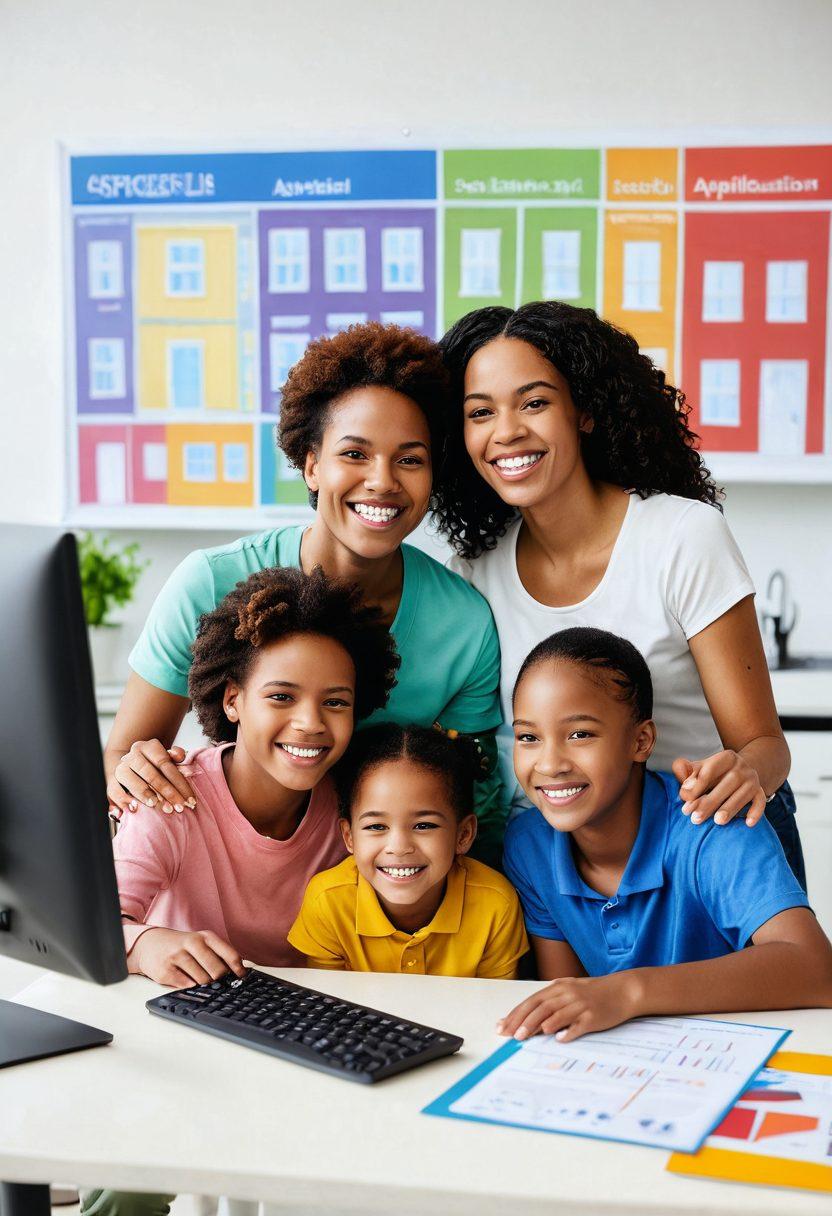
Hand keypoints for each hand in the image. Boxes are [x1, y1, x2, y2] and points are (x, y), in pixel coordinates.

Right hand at [108, 740, 196, 818]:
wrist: (132, 766)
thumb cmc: (156, 766)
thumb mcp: (168, 758)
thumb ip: (177, 755)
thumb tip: (179, 755)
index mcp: (149, 747)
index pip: (166, 764)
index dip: (179, 783)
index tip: (189, 800)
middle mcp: (133, 755)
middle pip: (151, 774)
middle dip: (166, 793)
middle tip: (177, 808)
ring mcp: (121, 767)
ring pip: (132, 781)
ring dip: (145, 795)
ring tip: (156, 806)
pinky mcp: (112, 780)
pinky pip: (115, 790)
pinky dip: (123, 800)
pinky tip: (134, 809)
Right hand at [132, 927, 245, 986]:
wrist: (149, 944)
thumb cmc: (181, 945)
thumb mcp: (201, 942)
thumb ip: (218, 954)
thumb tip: (238, 972)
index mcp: (206, 937)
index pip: (230, 954)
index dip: (238, 969)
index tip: (241, 978)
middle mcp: (192, 943)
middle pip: (217, 971)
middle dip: (219, 979)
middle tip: (215, 980)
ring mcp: (177, 956)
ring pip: (202, 980)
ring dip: (203, 984)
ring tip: (197, 977)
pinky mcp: (165, 970)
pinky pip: (185, 986)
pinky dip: (189, 986)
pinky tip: (185, 979)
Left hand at [496, 973, 640, 1042]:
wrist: (623, 991)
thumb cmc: (593, 994)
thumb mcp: (570, 993)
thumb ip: (551, 1004)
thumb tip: (530, 1023)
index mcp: (558, 987)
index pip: (531, 1001)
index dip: (516, 1014)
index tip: (502, 1027)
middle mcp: (567, 993)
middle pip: (540, 1007)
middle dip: (523, 1021)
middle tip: (511, 1035)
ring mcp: (580, 1004)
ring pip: (555, 1014)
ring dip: (538, 1026)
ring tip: (525, 1037)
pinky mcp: (593, 1016)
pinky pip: (578, 1025)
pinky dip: (567, 1032)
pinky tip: (558, 1039)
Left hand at [672, 751, 766, 826]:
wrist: (741, 771)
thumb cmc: (713, 773)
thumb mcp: (699, 768)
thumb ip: (686, 772)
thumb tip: (685, 785)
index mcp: (725, 757)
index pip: (710, 770)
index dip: (697, 785)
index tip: (685, 799)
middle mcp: (741, 766)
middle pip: (727, 783)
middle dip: (710, 801)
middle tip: (696, 818)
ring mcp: (753, 779)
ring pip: (743, 793)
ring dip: (730, 808)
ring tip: (717, 821)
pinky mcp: (760, 792)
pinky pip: (760, 801)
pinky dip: (756, 812)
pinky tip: (748, 823)